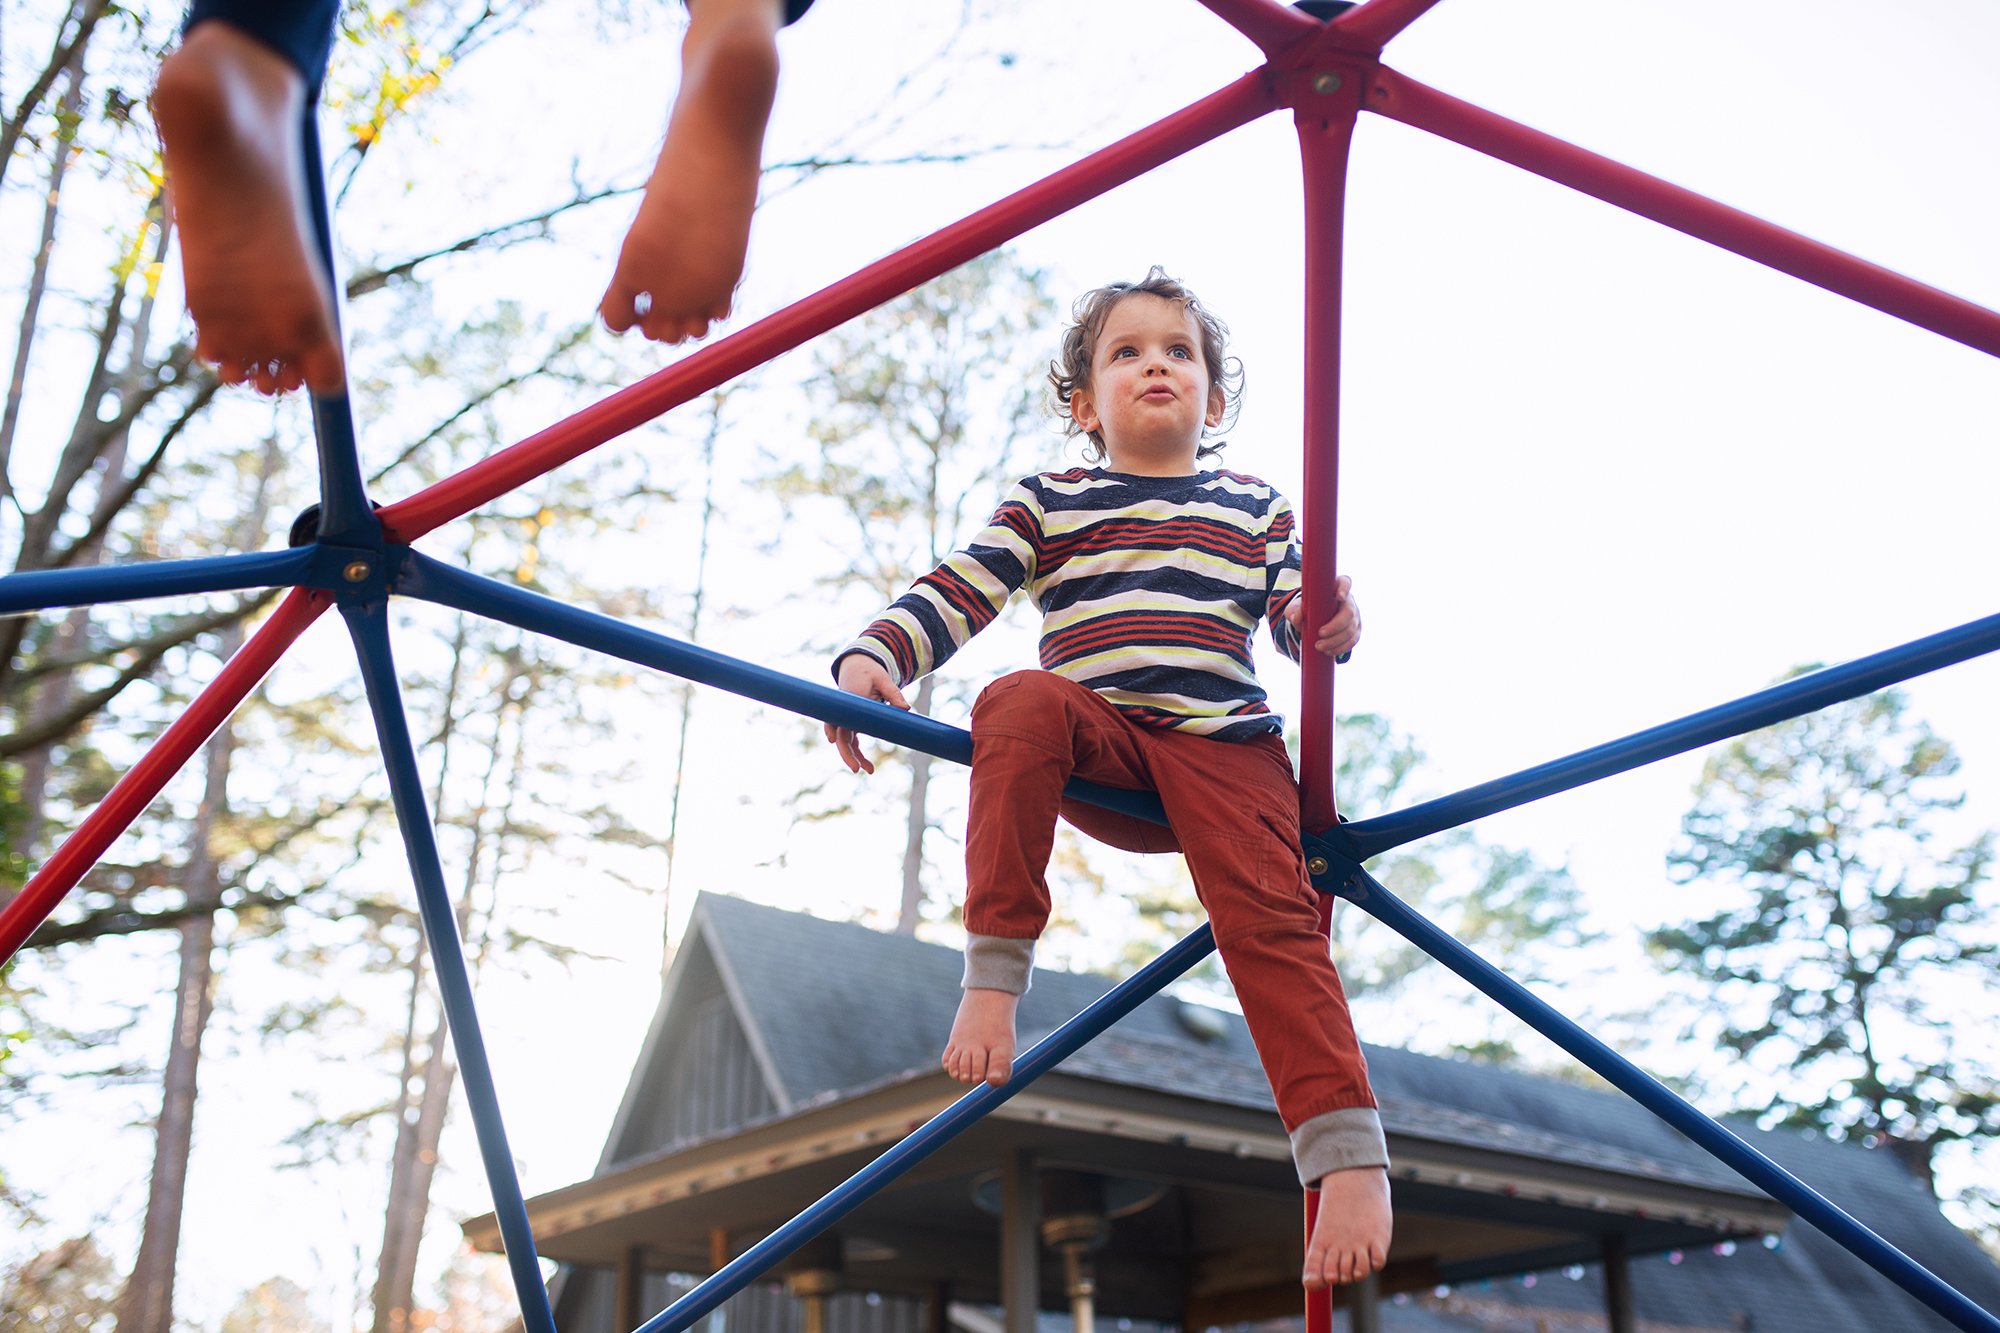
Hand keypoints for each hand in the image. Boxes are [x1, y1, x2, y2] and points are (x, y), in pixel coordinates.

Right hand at [824, 654, 908, 773]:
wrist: (859, 667)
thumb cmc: (870, 672)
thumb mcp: (883, 679)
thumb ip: (893, 693)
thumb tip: (906, 708)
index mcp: (849, 700)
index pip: (838, 718)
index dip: (832, 729)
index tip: (833, 740)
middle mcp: (845, 712)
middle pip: (840, 736)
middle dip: (847, 754)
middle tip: (856, 769)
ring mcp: (847, 719)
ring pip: (846, 742)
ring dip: (855, 757)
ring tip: (870, 771)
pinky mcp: (852, 723)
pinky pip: (852, 741)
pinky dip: (858, 753)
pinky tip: (868, 766)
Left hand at [1284, 574, 1361, 659]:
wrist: (1313, 621)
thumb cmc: (1306, 609)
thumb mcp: (1295, 608)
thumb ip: (1293, 610)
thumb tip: (1297, 617)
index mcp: (1336, 588)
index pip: (1345, 582)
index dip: (1345, 588)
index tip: (1339, 597)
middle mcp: (1349, 600)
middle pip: (1349, 612)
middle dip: (1336, 625)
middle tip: (1320, 634)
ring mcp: (1355, 615)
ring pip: (1352, 628)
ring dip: (1336, 640)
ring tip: (1320, 647)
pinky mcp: (1356, 629)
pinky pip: (1353, 640)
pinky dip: (1342, 648)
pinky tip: (1330, 652)